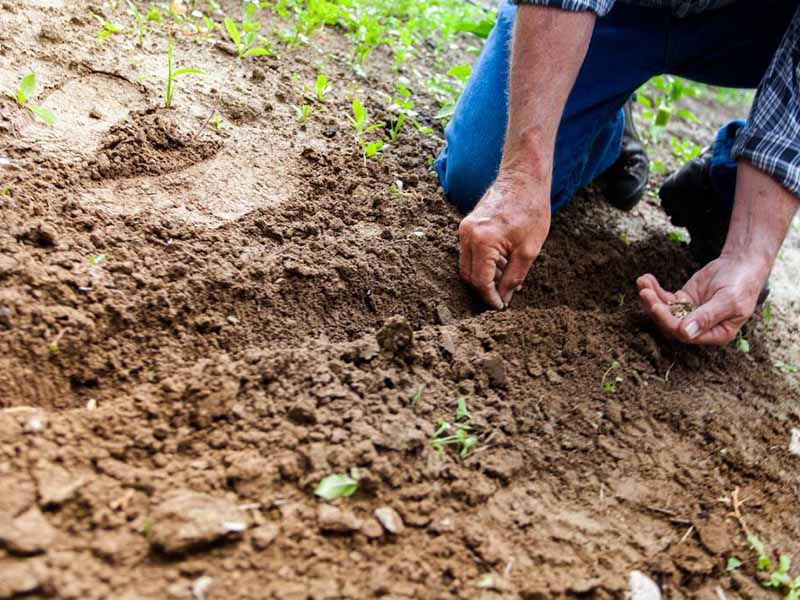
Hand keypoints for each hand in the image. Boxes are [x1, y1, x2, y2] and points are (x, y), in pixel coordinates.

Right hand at [458, 175, 550, 308]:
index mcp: (482, 241)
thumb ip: (514, 277)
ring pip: (467, 265)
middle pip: (468, 275)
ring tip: (507, 278)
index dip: (490, 298)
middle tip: (503, 297)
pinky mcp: (467, 225)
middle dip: (484, 289)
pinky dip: (483, 263)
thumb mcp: (529, 250)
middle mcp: (467, 235)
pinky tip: (502, 263)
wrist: (524, 179)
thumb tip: (504, 297)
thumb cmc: (531, 210)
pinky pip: (469, 252)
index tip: (501, 306)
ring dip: (484, 276)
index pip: (480, 281)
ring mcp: (464, 229)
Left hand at [637, 253, 769, 344]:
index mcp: (715, 334)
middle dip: (655, 308)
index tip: (656, 306)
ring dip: (651, 298)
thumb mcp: (728, 301)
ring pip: (665, 311)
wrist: (742, 265)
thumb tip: (685, 333)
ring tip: (642, 282)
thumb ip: (707, 317)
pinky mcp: (683, 300)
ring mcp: (690, 314)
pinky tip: (646, 279)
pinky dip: (654, 289)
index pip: (685, 335)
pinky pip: (665, 298)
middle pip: (670, 324)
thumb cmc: (741, 284)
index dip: (668, 322)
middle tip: (645, 292)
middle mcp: (700, 328)